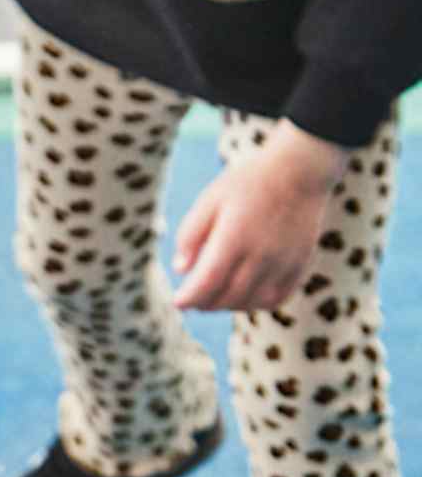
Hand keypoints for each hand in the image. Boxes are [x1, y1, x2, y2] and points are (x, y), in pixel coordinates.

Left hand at [171, 121, 347, 311]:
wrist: (299, 170)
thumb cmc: (249, 183)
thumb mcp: (210, 199)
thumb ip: (191, 234)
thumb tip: (180, 269)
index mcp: (235, 237)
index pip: (207, 282)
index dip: (189, 298)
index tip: (178, 302)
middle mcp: (261, 254)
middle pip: (228, 297)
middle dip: (205, 304)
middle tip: (193, 300)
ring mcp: (283, 262)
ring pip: (251, 302)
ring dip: (229, 306)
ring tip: (216, 297)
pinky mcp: (299, 264)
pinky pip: (277, 299)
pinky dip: (257, 304)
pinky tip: (245, 295)